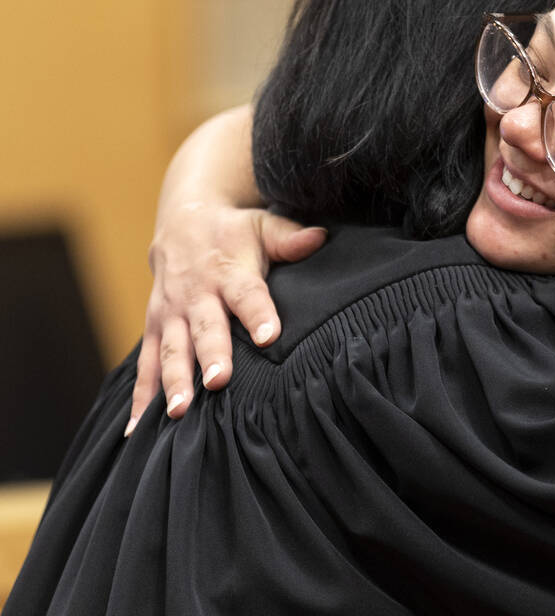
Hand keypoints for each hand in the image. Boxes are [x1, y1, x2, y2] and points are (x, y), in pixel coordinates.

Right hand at [128, 204, 325, 433]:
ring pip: (170, 351)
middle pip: (205, 328)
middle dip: (210, 356)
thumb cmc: (234, 233)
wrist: (182, 222)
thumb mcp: (263, 227)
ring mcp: (170, 314)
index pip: (247, 294)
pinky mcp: (152, 329)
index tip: (269, 336)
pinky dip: (139, 397)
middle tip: (217, 382)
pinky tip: (135, 430)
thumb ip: (289, 238)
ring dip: (173, 381)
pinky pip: (144, 366)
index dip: (258, 314)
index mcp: (229, 272)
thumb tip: (320, 237)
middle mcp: (196, 296)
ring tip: (177, 412)